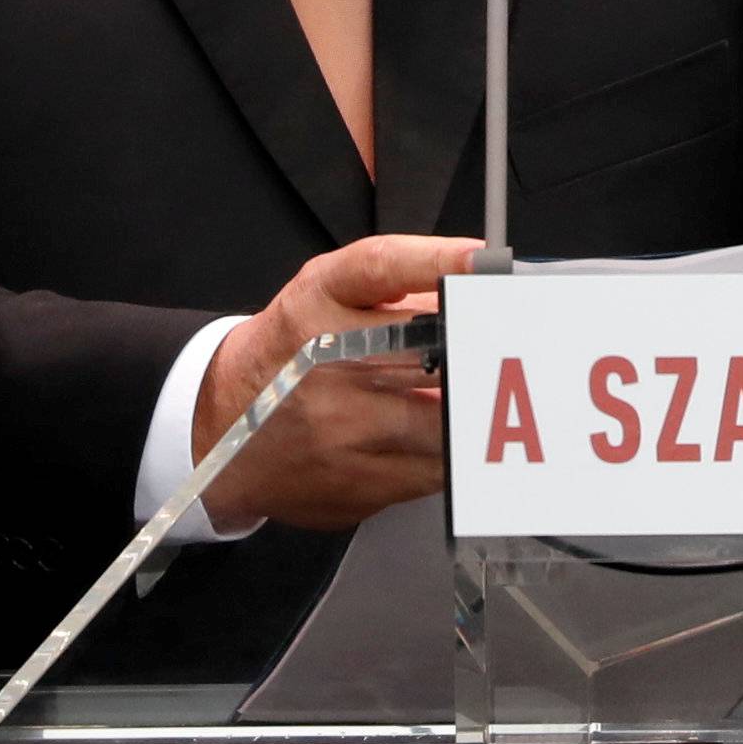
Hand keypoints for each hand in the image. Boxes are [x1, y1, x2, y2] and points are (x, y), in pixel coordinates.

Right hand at [192, 233, 480, 532]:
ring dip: (478, 412)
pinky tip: (453, 438)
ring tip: (493, 399)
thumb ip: (399, 286)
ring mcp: (340, 429)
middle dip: (483, 351)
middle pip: (430, 351)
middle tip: (518, 347)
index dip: (436, 260)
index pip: (380, 266)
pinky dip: (456, 454)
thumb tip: (483, 287)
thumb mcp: (327, 294)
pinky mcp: (358, 484)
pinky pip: (437, 471)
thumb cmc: (290, 349)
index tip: (483, 259)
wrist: (224, 422)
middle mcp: (326, 361)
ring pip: (446, 422)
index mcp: (318, 299)